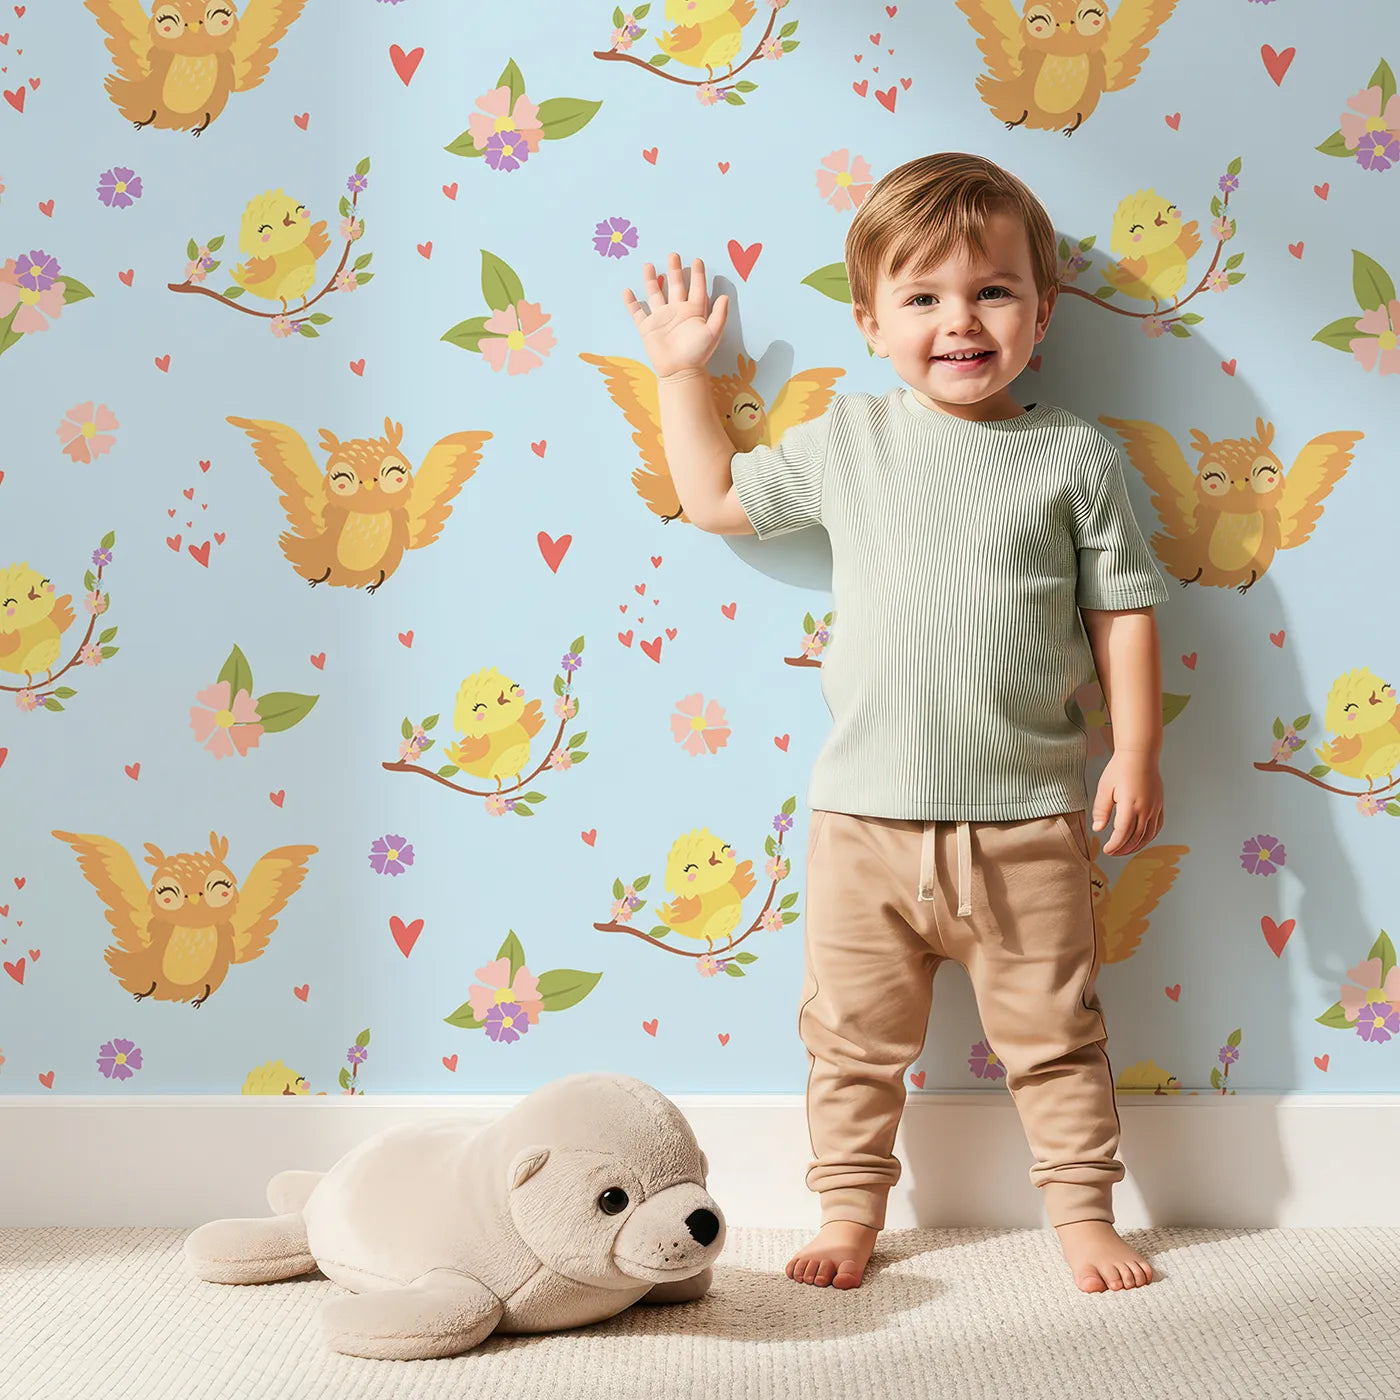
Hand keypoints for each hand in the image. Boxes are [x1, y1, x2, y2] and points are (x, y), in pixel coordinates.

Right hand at [622, 251, 727, 379]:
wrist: (679, 371)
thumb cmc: (697, 353)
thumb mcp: (713, 333)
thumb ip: (719, 315)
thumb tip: (725, 296)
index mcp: (693, 311)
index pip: (696, 288)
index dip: (697, 274)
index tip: (697, 260)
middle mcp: (677, 311)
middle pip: (675, 286)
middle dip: (674, 270)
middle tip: (673, 255)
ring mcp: (661, 318)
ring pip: (655, 294)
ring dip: (652, 280)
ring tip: (648, 265)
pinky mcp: (647, 328)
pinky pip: (637, 313)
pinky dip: (632, 303)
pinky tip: (627, 291)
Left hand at [1090, 749, 1163, 855]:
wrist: (1139, 755)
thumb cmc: (1120, 769)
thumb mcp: (1104, 788)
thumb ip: (1101, 810)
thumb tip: (1098, 829)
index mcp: (1130, 805)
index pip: (1123, 833)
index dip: (1115, 845)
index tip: (1106, 850)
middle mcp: (1146, 809)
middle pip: (1136, 837)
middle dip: (1123, 848)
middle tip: (1112, 852)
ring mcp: (1155, 807)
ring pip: (1148, 835)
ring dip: (1136, 846)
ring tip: (1124, 850)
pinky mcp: (1159, 805)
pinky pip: (1157, 827)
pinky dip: (1149, 837)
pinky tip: (1140, 840)